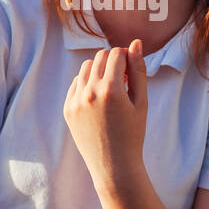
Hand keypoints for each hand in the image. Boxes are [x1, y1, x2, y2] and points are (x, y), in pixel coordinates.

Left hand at [63, 38, 148, 187]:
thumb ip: (138, 70)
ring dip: (99, 70)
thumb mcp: (141, 101)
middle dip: (113, 61)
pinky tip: (99, 99)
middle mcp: (90, 92)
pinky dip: (88, 84)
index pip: (116, 54)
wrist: (114, 165)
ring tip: (111, 88)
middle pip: (99, 57)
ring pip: (86, 68)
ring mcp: (76, 101)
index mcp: (111, 89)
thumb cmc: (133, 133)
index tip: (132, 69)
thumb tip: (134, 43)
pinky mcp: (68, 109)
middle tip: (123, 78)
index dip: (126, 57)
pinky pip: (76, 84)